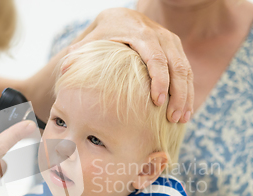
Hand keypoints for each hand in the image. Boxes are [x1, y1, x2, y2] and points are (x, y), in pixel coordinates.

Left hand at [65, 7, 192, 122]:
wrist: (120, 19)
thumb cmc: (103, 35)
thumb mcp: (92, 41)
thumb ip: (79, 55)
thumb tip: (64, 69)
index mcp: (141, 34)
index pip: (155, 57)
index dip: (159, 80)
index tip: (158, 102)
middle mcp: (160, 36)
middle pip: (176, 65)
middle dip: (177, 93)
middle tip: (173, 118)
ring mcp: (171, 42)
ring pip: (185, 70)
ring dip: (186, 96)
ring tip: (181, 119)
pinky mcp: (176, 50)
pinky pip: (187, 72)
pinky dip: (188, 92)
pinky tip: (185, 112)